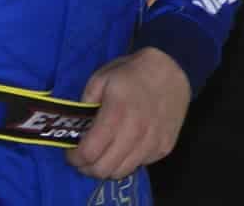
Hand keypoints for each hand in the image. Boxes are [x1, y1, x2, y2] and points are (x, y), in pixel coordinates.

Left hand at [65, 47, 191, 178]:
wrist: (171, 71)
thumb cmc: (132, 73)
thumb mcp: (101, 78)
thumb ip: (85, 104)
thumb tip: (77, 129)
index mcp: (117, 113)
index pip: (89, 153)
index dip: (75, 157)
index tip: (72, 152)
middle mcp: (136, 132)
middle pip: (104, 169)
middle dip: (88, 167)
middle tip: (85, 157)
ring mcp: (153, 142)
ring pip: (121, 172)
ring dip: (108, 167)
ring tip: (104, 154)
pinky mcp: (165, 147)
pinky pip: (139, 164)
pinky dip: (128, 160)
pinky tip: (126, 145)